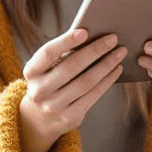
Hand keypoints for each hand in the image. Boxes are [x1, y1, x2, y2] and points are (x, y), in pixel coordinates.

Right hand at [19, 26, 126, 151]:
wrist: (38, 119)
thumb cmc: (48, 84)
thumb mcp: (45, 70)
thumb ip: (61, 55)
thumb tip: (92, 38)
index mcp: (31, 72)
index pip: (48, 53)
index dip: (66, 41)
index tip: (85, 31)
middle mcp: (39, 90)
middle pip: (71, 67)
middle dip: (95, 50)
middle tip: (113, 39)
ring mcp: (53, 106)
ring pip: (86, 82)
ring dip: (106, 65)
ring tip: (119, 53)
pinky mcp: (69, 117)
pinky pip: (93, 95)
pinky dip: (107, 80)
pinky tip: (116, 69)